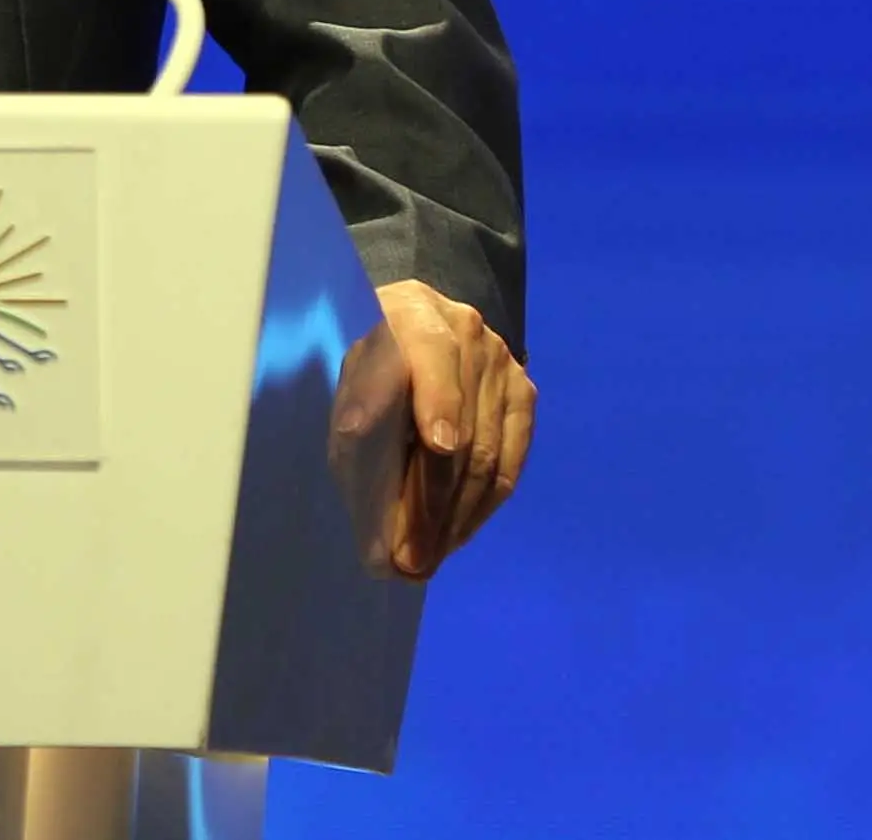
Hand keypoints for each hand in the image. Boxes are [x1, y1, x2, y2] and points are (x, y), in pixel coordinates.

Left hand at [330, 278, 532, 577]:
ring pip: (490, 452)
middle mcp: (467, 329)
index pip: (434, 359)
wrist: (408, 333)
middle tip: (411, 556)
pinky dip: (484, 505)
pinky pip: (512, 459)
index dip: (439, 403)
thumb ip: (356, 421)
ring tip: (427, 557)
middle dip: (437, 498)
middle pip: (465, 424)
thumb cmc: (367, 369)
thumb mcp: (348, 386)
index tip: (438, 449)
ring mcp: (503, 361)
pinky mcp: (523, 392)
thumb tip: (363, 469)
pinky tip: (457, 533)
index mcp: (414, 313)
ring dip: (458, 515)